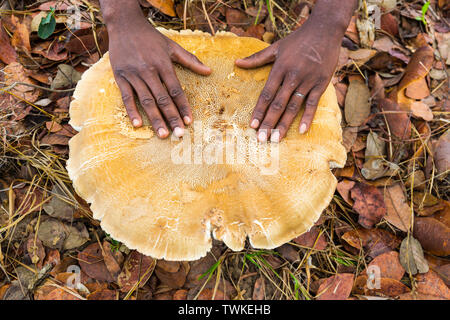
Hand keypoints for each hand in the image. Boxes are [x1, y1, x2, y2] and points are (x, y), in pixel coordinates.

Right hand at [107, 15, 210, 137]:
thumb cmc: (151, 37)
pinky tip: (138, 124)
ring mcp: (133, 74)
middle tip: (178, 134)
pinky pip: (127, 97)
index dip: (183, 106)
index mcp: (163, 64)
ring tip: (162, 134)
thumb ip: (191, 60)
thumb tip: (209, 71)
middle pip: (162, 98)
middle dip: (171, 117)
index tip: (189, 121)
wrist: (125, 25)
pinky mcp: (120, 76)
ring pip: (146, 100)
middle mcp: (149, 70)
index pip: (176, 90)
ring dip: (155, 119)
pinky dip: (132, 111)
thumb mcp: (172, 46)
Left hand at [235, 18, 341, 141]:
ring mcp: (308, 80)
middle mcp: (293, 76)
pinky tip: (302, 131)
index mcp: (280, 68)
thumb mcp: (276, 47)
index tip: (252, 125)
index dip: (259, 111)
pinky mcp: (321, 83)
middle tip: (261, 139)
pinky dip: (308, 117)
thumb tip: (236, 63)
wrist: (325, 30)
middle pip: (278, 104)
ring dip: (284, 124)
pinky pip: (313, 103)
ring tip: (276, 139)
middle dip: (268, 123)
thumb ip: (257, 58)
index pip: (266, 94)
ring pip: (293, 106)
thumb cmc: (298, 39)